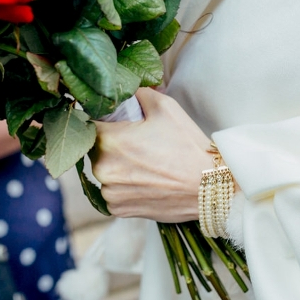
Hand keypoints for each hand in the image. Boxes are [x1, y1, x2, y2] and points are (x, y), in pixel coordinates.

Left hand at [91, 88, 213, 221]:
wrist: (208, 187)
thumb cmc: (187, 146)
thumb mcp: (166, 107)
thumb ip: (139, 93)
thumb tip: (126, 89)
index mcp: (109, 140)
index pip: (91, 122)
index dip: (107, 120)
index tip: (122, 124)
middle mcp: (102, 168)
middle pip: (96, 149)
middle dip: (113, 145)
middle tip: (140, 145)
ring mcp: (109, 192)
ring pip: (105, 172)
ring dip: (118, 167)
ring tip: (146, 165)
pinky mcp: (118, 210)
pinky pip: (112, 192)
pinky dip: (124, 187)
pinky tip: (146, 182)